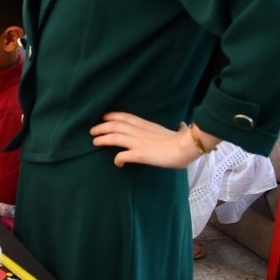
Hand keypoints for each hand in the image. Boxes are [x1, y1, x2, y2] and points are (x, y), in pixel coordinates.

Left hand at [89, 112, 203, 168]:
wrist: (186, 147)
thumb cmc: (184, 141)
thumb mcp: (177, 130)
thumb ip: (176, 128)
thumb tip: (183, 125)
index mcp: (146, 125)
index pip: (125, 116)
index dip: (112, 116)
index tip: (103, 117)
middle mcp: (139, 131)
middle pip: (115, 125)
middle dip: (101, 126)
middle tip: (92, 130)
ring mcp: (138, 142)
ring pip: (114, 137)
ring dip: (103, 139)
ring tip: (94, 142)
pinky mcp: (140, 154)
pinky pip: (122, 156)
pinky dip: (117, 159)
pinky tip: (116, 163)